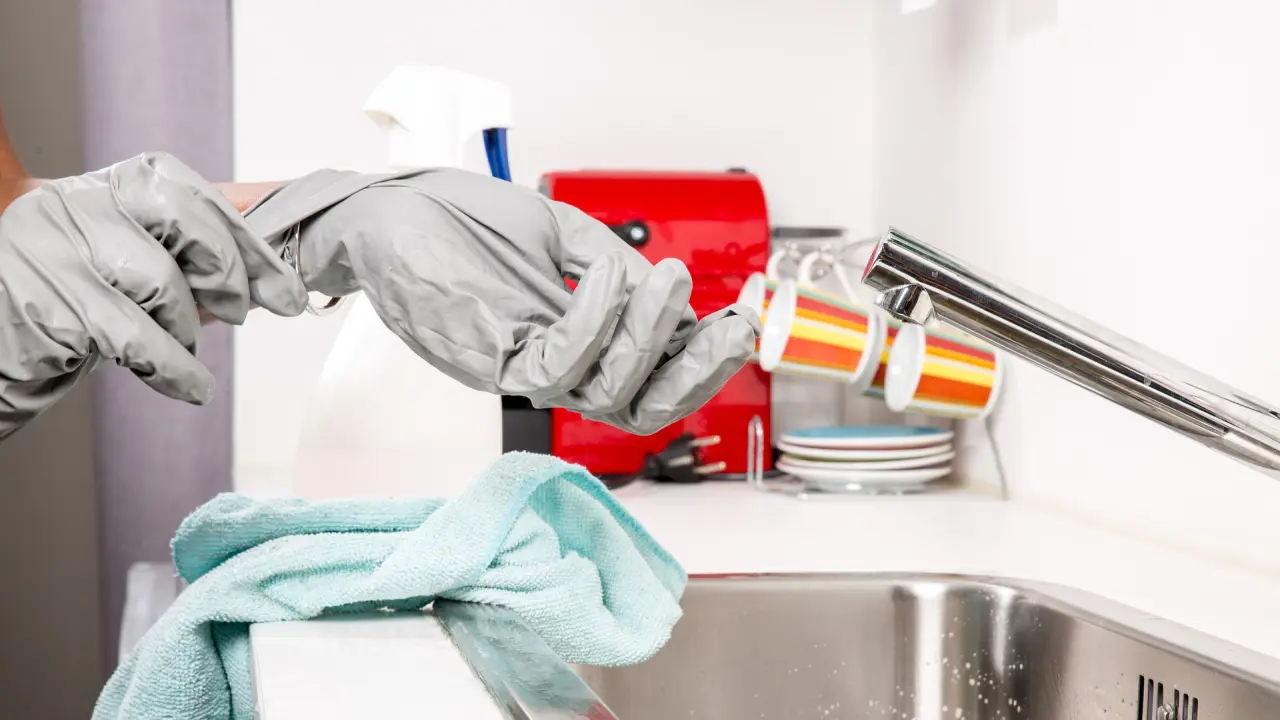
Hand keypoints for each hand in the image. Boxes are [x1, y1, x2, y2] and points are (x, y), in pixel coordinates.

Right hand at [0, 152, 306, 438]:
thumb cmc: (66, 309)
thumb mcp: (126, 269)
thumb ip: (185, 261)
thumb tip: (266, 274)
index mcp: (102, 188)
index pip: (192, 195)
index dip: (247, 243)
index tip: (284, 287)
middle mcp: (75, 207)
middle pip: (185, 221)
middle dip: (230, 272)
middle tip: (241, 313)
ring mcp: (57, 253)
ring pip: (162, 282)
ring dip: (188, 329)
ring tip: (183, 353)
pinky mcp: (46, 306)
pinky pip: (137, 339)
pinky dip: (177, 370)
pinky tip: (192, 387)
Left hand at [249, 168, 759, 434]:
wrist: (385, 212)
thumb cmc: (459, 224)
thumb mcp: (556, 237)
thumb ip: (611, 265)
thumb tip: (665, 289)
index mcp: (576, 343)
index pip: (653, 377)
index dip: (704, 360)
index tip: (742, 321)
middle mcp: (554, 369)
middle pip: (642, 408)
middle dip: (697, 372)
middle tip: (734, 325)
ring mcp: (522, 371)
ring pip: (608, 392)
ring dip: (649, 335)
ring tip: (670, 276)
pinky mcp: (490, 361)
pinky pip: (557, 363)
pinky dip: (594, 321)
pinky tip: (611, 275)